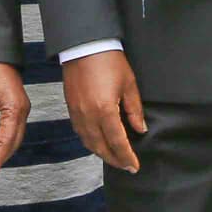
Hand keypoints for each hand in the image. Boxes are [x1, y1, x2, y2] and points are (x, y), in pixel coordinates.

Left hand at [0, 62, 30, 177]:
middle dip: (0, 158)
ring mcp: (21, 108)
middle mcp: (22, 110)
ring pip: (14, 137)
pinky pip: (12, 128)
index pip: (7, 140)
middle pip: (14, 142)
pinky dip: (2, 139)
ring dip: (1, 150)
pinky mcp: (17, 106)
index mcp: (15, 108)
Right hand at [62, 50, 145, 174]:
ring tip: (114, 158)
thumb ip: (135, 110)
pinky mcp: (71, 108)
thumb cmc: (109, 61)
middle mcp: (88, 116)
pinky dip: (90, 143)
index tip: (134, 166)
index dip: (127, 157)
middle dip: (115, 160)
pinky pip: (80, 133)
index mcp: (105, 110)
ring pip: (89, 143)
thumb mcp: (129, 84)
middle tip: (126, 166)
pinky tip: (99, 143)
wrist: (84, 46)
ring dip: (102, 154)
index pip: (117, 142)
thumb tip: (140, 129)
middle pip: (101, 147)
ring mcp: (77, 113)